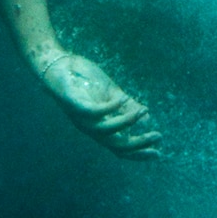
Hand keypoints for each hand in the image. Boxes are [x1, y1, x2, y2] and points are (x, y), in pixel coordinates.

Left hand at [29, 42, 160, 157]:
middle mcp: (90, 127)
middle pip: (115, 145)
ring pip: (106, 131)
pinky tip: (122, 99)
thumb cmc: (84, 79)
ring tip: (142, 112)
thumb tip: (148, 116)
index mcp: (99, 127)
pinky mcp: (74, 104)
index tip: (158, 153)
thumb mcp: (110, 93)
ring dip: (126, 122)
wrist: (59, 63)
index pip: (120, 147)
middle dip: (138, 143)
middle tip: (157, 136)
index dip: (138, 153)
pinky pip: (93, 112)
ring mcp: (81, 118)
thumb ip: (126, 105)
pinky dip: (109, 108)